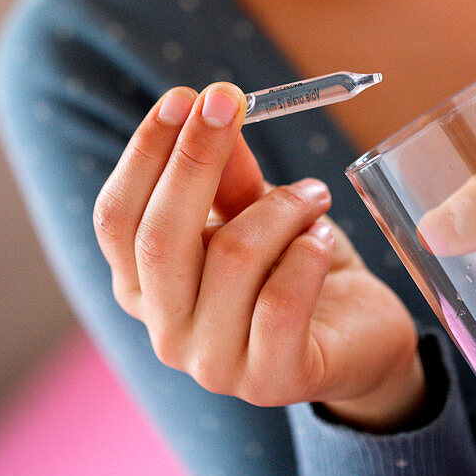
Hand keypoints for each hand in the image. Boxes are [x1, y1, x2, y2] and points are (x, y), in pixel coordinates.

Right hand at [93, 83, 423, 430]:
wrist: (358, 338)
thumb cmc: (294, 267)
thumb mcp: (257, 211)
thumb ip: (229, 174)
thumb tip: (212, 107)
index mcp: (143, 285)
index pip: (117, 217)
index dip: (145, 153)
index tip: (185, 96)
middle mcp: (164, 330)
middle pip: (159, 239)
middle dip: (195, 158)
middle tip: (232, 102)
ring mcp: (213, 363)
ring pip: (232, 258)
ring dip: (282, 208)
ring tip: (315, 195)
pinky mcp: (271, 379)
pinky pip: (282, 301)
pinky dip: (307, 253)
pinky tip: (321, 239)